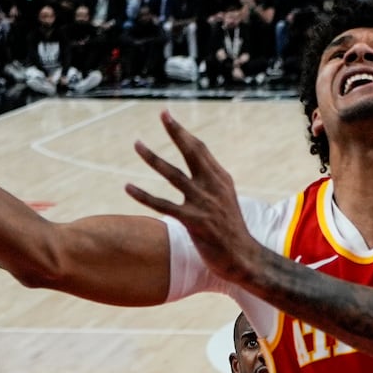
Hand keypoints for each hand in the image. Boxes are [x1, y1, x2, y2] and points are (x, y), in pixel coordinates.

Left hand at [125, 112, 258, 283]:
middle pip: (192, 152)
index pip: (201, 150)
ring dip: (153, 157)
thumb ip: (212, 181)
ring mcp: (203, 203)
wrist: (244, 257)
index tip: (168, 117)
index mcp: (221, 180)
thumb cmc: (232, 230)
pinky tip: (128, 187)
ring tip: (137, 144)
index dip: (183, 133)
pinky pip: (163, 204)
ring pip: (173, 174)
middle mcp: (213, 187)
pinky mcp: (193, 221)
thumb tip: (200, 165)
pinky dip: (143, 195)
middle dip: (176, 132)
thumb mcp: (226, 200)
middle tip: (163, 114)